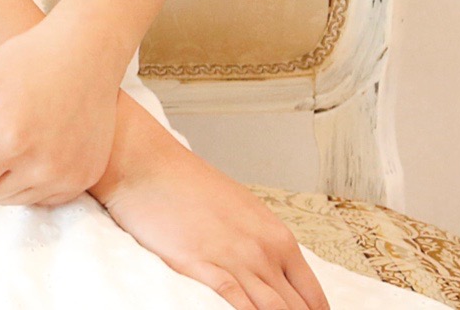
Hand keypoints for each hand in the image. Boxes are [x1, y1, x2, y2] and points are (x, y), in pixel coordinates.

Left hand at [0, 9, 126, 204]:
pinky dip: (34, 178)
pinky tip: (42, 143)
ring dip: (7, 175)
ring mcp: (68, 177)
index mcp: (10, 141)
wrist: (87, 50)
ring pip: (13, 199)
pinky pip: (42, 198)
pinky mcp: (84, 179)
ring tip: (22, 131)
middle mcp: (42, 168)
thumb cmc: (27, 60)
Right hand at [92, 106, 329, 309]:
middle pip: (296, 308)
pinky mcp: (201, 267)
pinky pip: (237, 303)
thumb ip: (261, 243)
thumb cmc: (187, 183)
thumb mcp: (240, 209)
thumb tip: (274, 273)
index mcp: (277, 236)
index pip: (313, 295)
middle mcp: (263, 251)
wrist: (146, 164)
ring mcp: (233, 260)